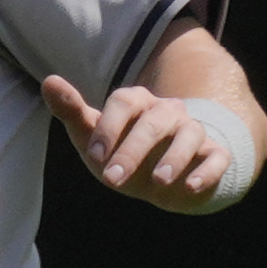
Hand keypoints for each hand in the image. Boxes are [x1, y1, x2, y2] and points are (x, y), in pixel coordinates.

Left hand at [40, 74, 242, 206]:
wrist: (161, 179)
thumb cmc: (121, 151)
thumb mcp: (93, 135)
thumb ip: (72, 110)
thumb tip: (49, 81)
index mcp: (138, 102)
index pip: (124, 101)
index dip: (108, 127)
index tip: (93, 156)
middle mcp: (168, 111)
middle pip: (154, 121)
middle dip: (133, 150)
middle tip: (112, 179)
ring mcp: (193, 132)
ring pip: (190, 134)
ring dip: (174, 158)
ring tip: (157, 182)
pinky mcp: (214, 154)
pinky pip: (217, 157)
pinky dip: (207, 171)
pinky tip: (191, 187)